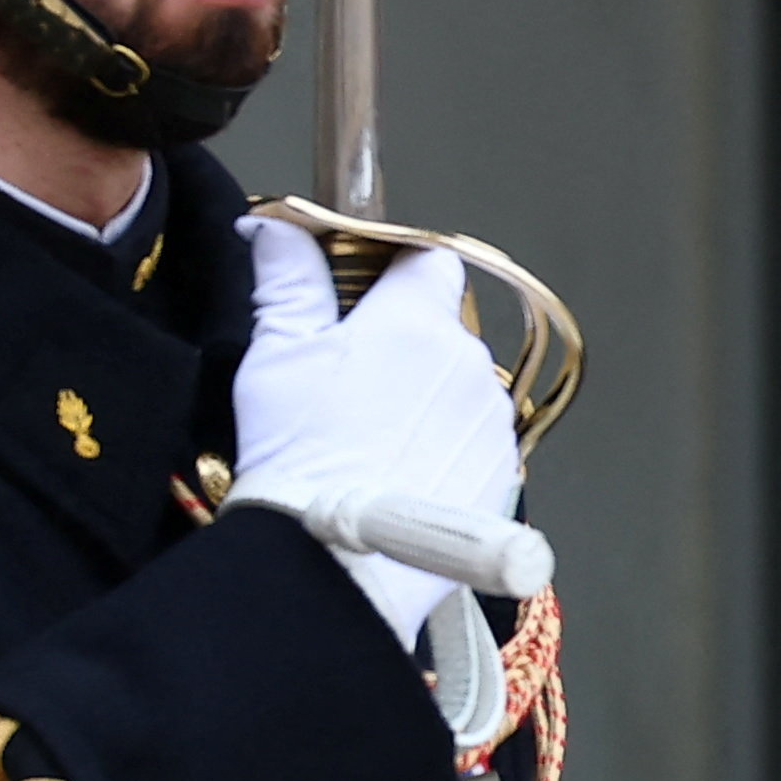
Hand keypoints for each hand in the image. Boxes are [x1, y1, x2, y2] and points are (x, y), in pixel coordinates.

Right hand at [232, 221, 523, 652]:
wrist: (337, 555)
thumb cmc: (297, 449)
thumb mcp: (276, 354)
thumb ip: (287, 280)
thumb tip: (277, 225)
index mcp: (417, 320)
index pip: (429, 260)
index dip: (396, 269)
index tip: (363, 292)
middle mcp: (470, 361)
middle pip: (443, 328)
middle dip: (404, 342)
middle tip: (350, 382)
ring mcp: (493, 419)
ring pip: (461, 386)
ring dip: (427, 397)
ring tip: (370, 438)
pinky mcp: (504, 470)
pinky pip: (474, 439)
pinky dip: (443, 445)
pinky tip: (398, 470)